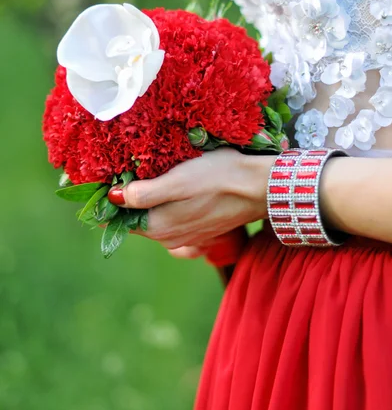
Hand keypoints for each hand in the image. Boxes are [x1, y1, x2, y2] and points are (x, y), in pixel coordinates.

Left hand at [109, 148, 273, 251]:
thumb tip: (113, 198)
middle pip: (138, 219)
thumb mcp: (177, 181)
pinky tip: (177, 194)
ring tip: (157, 177)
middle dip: (133, 198)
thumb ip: (144, 194)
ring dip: (152, 201)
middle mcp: (168, 239)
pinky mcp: (201, 232)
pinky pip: (175, 222)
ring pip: (156, 220)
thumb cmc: (217, 178)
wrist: (259, 187)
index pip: (121, 216)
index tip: (116, 174)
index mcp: (157, 228)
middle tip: (135, 170)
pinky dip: (170, 209)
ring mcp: (186, 238)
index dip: (115, 196)